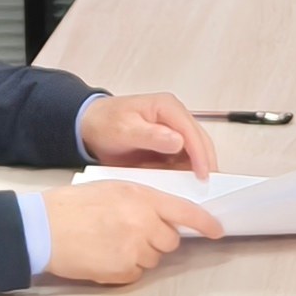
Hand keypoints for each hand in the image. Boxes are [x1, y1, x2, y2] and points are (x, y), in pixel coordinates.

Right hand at [41, 177, 222, 282]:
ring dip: (140, 254)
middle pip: (170, 241)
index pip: (184, 212)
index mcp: (141, 198)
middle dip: (158, 240)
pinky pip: (136, 274)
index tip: (217, 230)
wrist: (44, 229)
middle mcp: (142, 223)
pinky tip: (104, 257)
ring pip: (153, 259)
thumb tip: (162, 217)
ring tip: (111, 243)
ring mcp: (133, 249)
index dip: (204, 223)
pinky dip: (125, 269)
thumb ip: (142, 201)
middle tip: (133, 233)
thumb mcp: (112, 190)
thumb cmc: (73, 206)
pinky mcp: (121, 272)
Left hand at [76, 91, 217, 173]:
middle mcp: (174, 116)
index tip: (203, 174)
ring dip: (195, 168)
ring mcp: (172, 130)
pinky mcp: (167, 143)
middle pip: (199, 141)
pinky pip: (181, 159)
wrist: (89, 126)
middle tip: (207, 186)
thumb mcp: (124, 130)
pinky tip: (182, 184)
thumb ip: (151, 135)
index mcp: (167, 107)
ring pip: (194, 151)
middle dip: (205, 163)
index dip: (200, 154)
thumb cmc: (105, 123)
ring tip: (196, 188)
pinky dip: (183, 171)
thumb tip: (177, 140)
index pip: (192, 132)